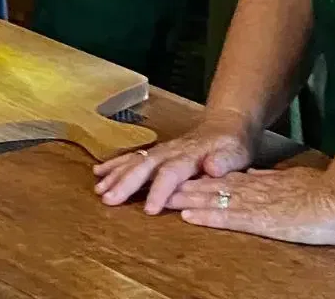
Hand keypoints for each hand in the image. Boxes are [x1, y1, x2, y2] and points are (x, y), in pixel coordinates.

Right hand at [93, 108, 255, 213]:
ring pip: (134, 161)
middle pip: (144, 166)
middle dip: (125, 183)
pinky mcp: (156, 152)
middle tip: (108, 199)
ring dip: (116, 175)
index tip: (148, 209)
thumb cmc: (232, 145)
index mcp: (189, 155)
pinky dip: (115, 164)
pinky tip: (99, 173)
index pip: (171, 173)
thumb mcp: (235, 153)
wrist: (226, 125)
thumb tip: (211, 167)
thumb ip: (224, 161)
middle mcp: (170, 151)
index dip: (159, 191)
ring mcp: (161, 150)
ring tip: (99, 189)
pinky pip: (132, 157)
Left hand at [166, 163, 334, 245]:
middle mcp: (252, 190)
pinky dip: (205, 217)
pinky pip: (226, 217)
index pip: (223, 180)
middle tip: (159, 190)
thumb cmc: (326, 192)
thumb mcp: (293, 179)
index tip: (180, 181)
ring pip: (212, 200)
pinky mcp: (259, 220)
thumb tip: (254, 175)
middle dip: (184, 189)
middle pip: (210, 188)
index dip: (199, 181)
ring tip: (163, 201)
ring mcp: (254, 204)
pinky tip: (188, 217)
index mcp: (261, 182)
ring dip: (187, 201)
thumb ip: (271, 179)